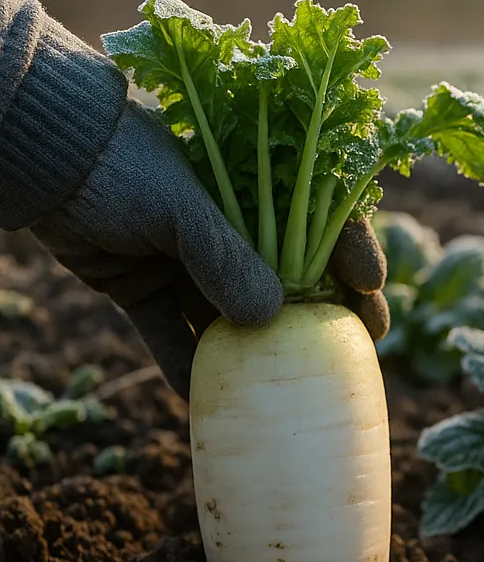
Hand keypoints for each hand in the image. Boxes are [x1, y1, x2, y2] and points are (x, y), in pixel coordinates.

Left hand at [28, 102, 389, 396]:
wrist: (31, 157)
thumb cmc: (116, 162)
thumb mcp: (178, 204)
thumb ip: (225, 258)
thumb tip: (270, 318)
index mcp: (244, 188)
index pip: (318, 217)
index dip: (351, 249)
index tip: (372, 286)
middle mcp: (221, 227)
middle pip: (289, 277)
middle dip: (327, 313)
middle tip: (362, 346)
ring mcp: (180, 259)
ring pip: (233, 315)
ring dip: (261, 352)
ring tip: (298, 388)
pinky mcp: (140, 287)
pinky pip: (172, 334)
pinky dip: (187, 367)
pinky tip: (208, 404)